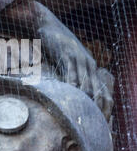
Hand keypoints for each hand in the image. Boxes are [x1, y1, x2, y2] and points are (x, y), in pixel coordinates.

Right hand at [2, 0, 113, 119]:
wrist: (47, 25)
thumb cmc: (54, 46)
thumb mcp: (66, 62)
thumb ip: (69, 76)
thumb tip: (67, 96)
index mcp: (91, 67)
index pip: (102, 91)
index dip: (102, 108)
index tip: (98, 122)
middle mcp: (89, 63)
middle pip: (97, 91)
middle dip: (94, 109)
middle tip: (88, 125)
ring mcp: (80, 58)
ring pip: (85, 85)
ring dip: (81, 102)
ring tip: (77, 116)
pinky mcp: (68, 54)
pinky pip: (71, 74)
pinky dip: (70, 88)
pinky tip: (67, 98)